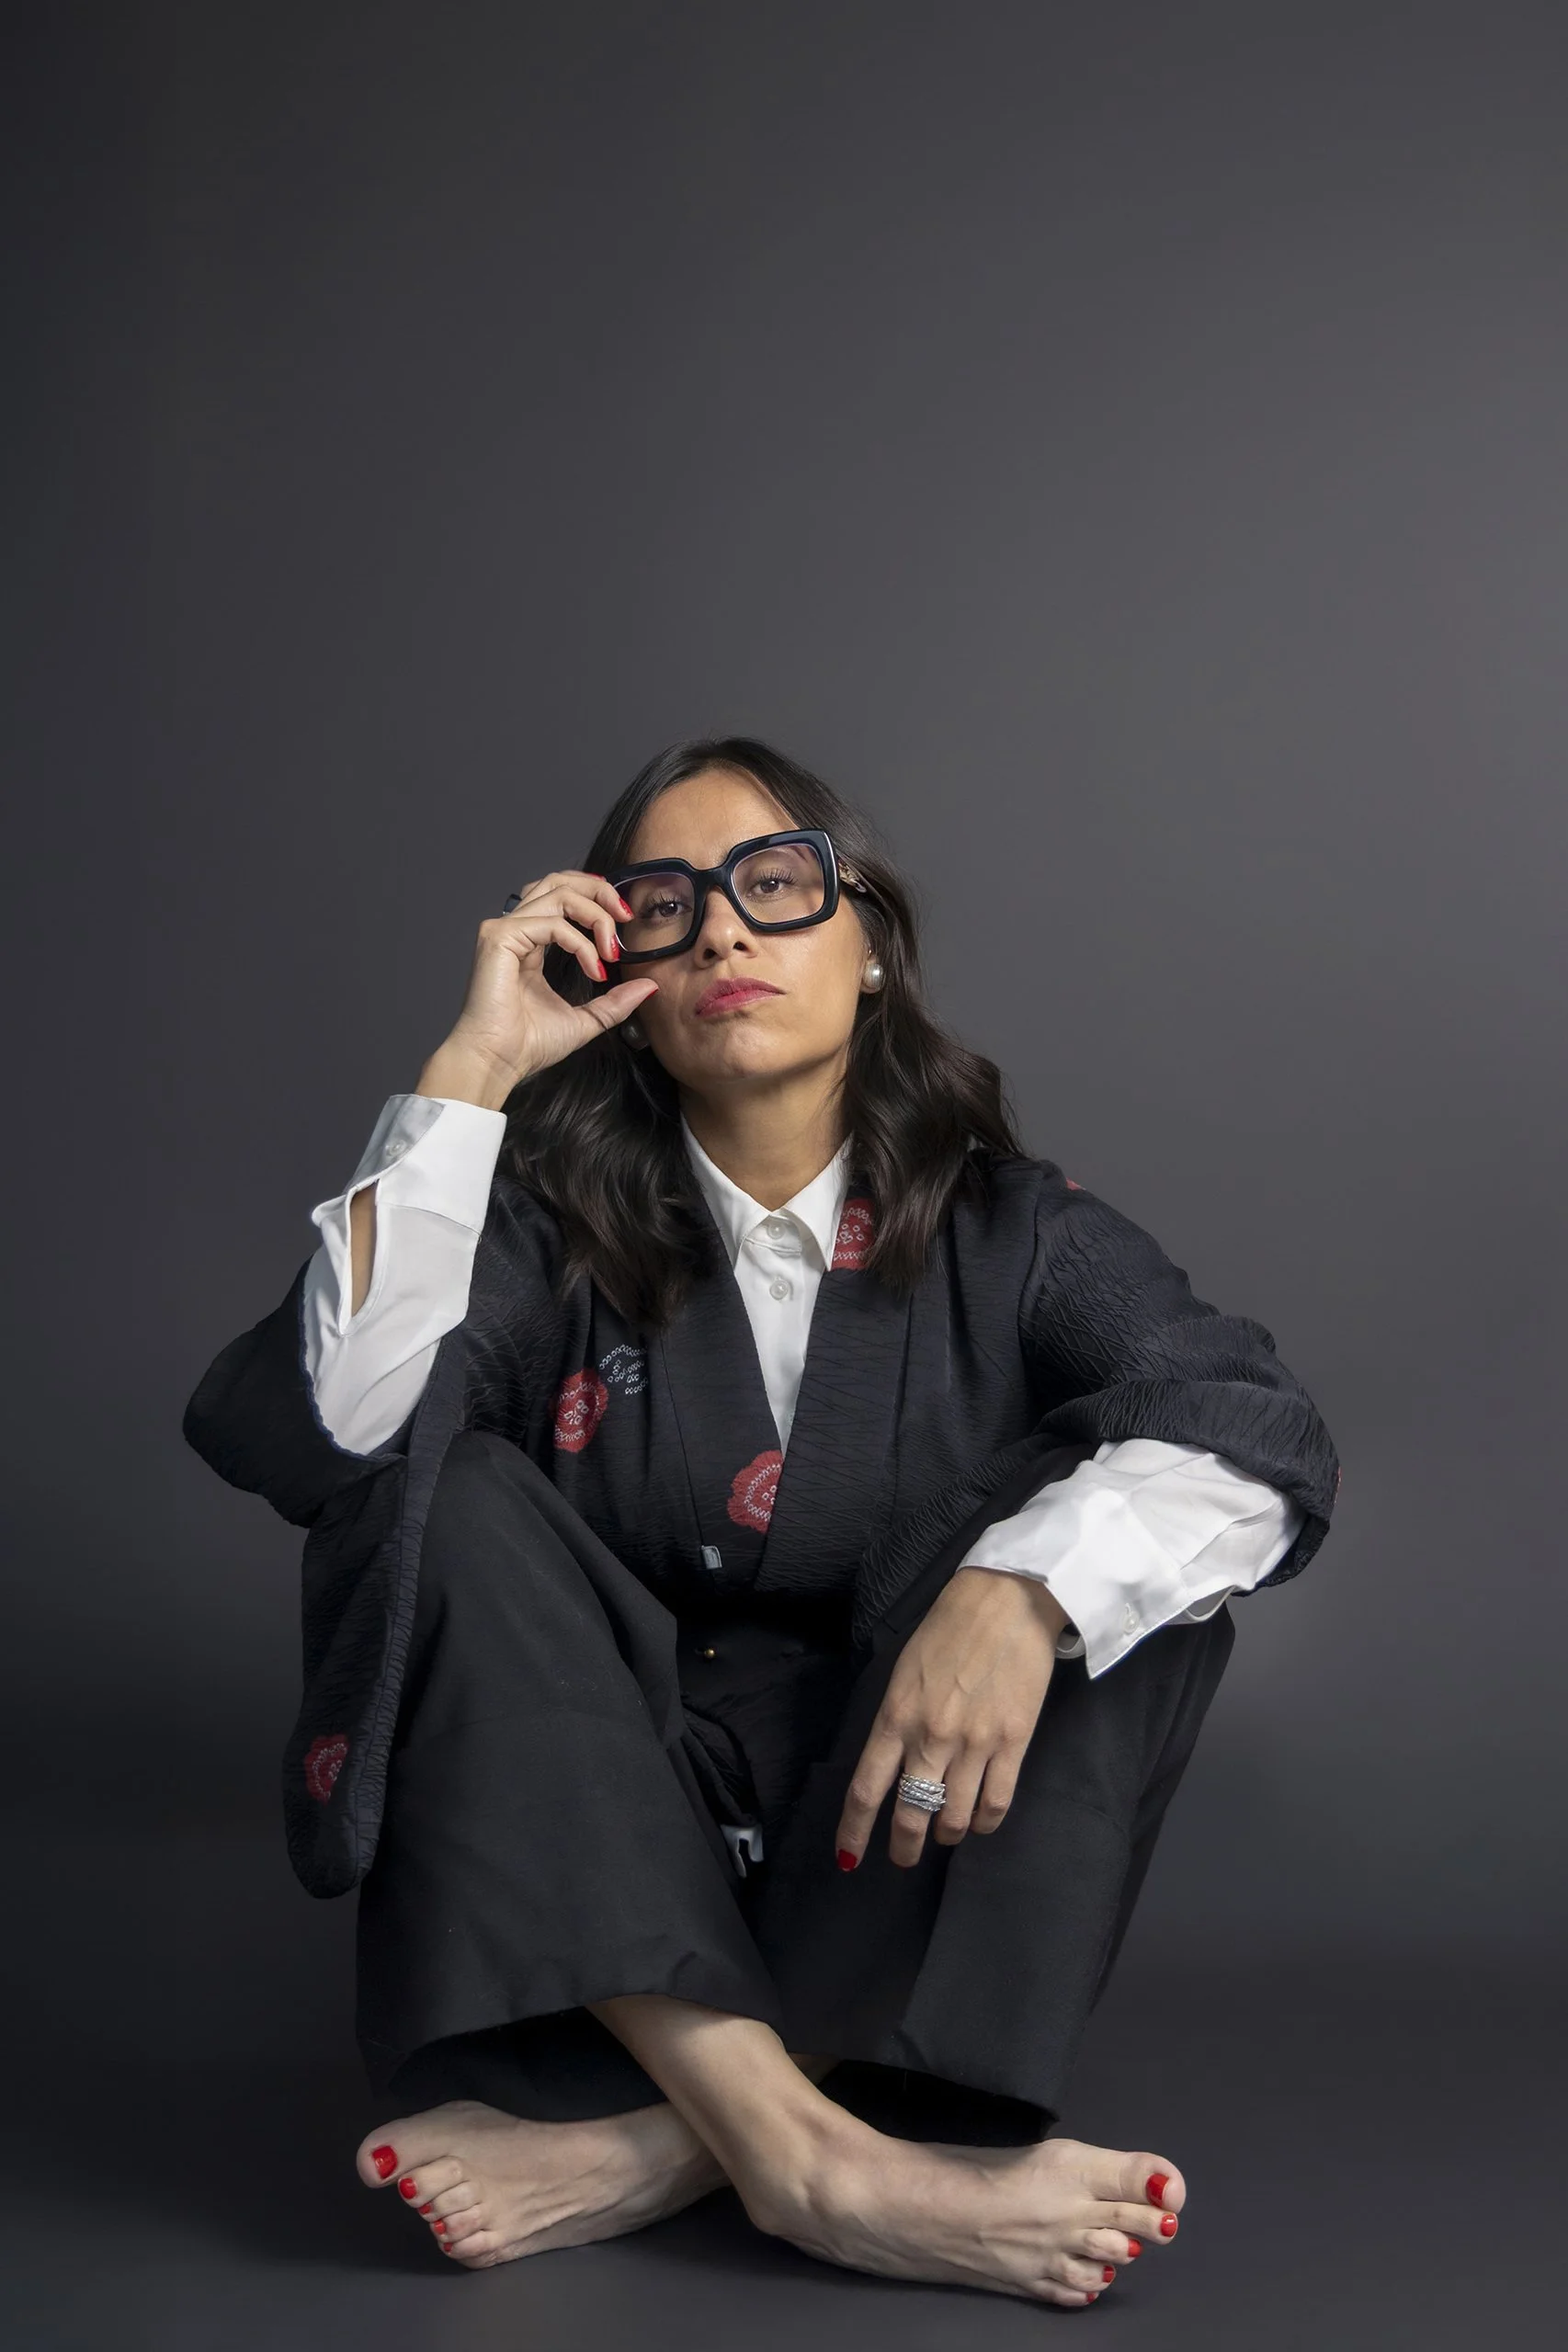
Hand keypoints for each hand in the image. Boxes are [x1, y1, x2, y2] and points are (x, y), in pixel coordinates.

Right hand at [416, 870, 658, 1109]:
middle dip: (599, 891)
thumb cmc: (529, 1044)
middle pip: (559, 881)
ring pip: (559, 894)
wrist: (498, 1061)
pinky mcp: (499, 937)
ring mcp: (504, 929)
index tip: (625, 921)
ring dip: (595, 916)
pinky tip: (594, 970)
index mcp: (530, 940)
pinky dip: (581, 944)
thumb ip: (615, 1001)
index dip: (596, 898)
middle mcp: (515, 928)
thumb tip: (650, 986)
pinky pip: (552, 924)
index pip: (562, 896)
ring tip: (612, 950)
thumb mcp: (586, 1019)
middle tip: (626, 916)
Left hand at [834, 1567, 1069, 1868]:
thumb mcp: (904, 1669)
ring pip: (955, 1817)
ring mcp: (974, 1743)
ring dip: (947, 1834)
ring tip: (945, 1833)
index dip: (854, 1830)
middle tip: (904, 1857)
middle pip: (911, 1813)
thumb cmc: (950, 1627)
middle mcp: (930, 1737)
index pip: (866, 1788)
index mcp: (895, 1715)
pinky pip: (997, 1803)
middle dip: (904, 1845)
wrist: (1007, 1600)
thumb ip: (896, 1718)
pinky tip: (981, 1822)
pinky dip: (986, 1822)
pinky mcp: (1014, 1743)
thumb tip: (894, 1760)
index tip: (848, 1856)